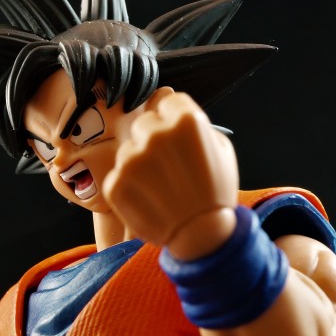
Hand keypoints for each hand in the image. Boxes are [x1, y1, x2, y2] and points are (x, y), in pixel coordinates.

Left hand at [103, 91, 239, 258]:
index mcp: (185, 119)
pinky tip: (148, 201)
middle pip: (144, 125)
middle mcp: (156, 134)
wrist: (202, 237)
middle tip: (168, 170)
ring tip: (159, 189)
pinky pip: (117, 176)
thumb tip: (165, 98)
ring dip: (139, 166)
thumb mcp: (220, 148)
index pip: (167, 103)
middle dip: (152, 143)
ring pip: (128, 150)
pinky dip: (129, 188)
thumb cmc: (215, 192)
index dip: (172, 123)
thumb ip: (194, 121)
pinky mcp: (115, 183)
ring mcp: (132, 159)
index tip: (178, 144)